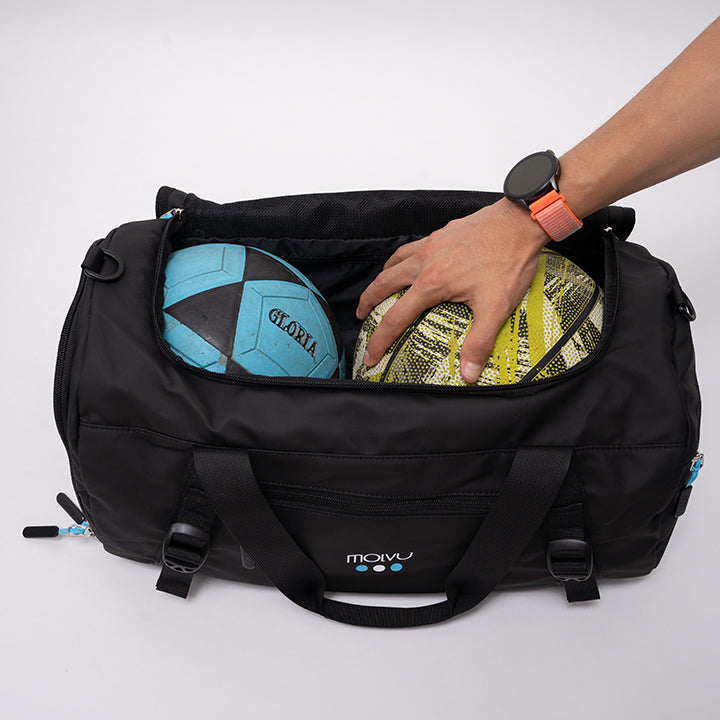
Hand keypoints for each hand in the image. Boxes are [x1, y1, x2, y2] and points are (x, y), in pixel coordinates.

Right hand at [355, 198, 549, 382]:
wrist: (520, 222)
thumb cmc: (510, 259)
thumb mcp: (497, 307)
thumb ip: (479, 342)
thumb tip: (468, 373)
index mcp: (432, 283)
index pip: (395, 318)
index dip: (379, 340)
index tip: (371, 355)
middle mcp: (425, 262)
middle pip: (383, 284)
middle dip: (367, 302)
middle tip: (361, 315)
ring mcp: (431, 244)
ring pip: (393, 262)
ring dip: (381, 278)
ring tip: (377, 289)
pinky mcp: (441, 234)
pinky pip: (410, 247)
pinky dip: (400, 258)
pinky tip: (408, 262)